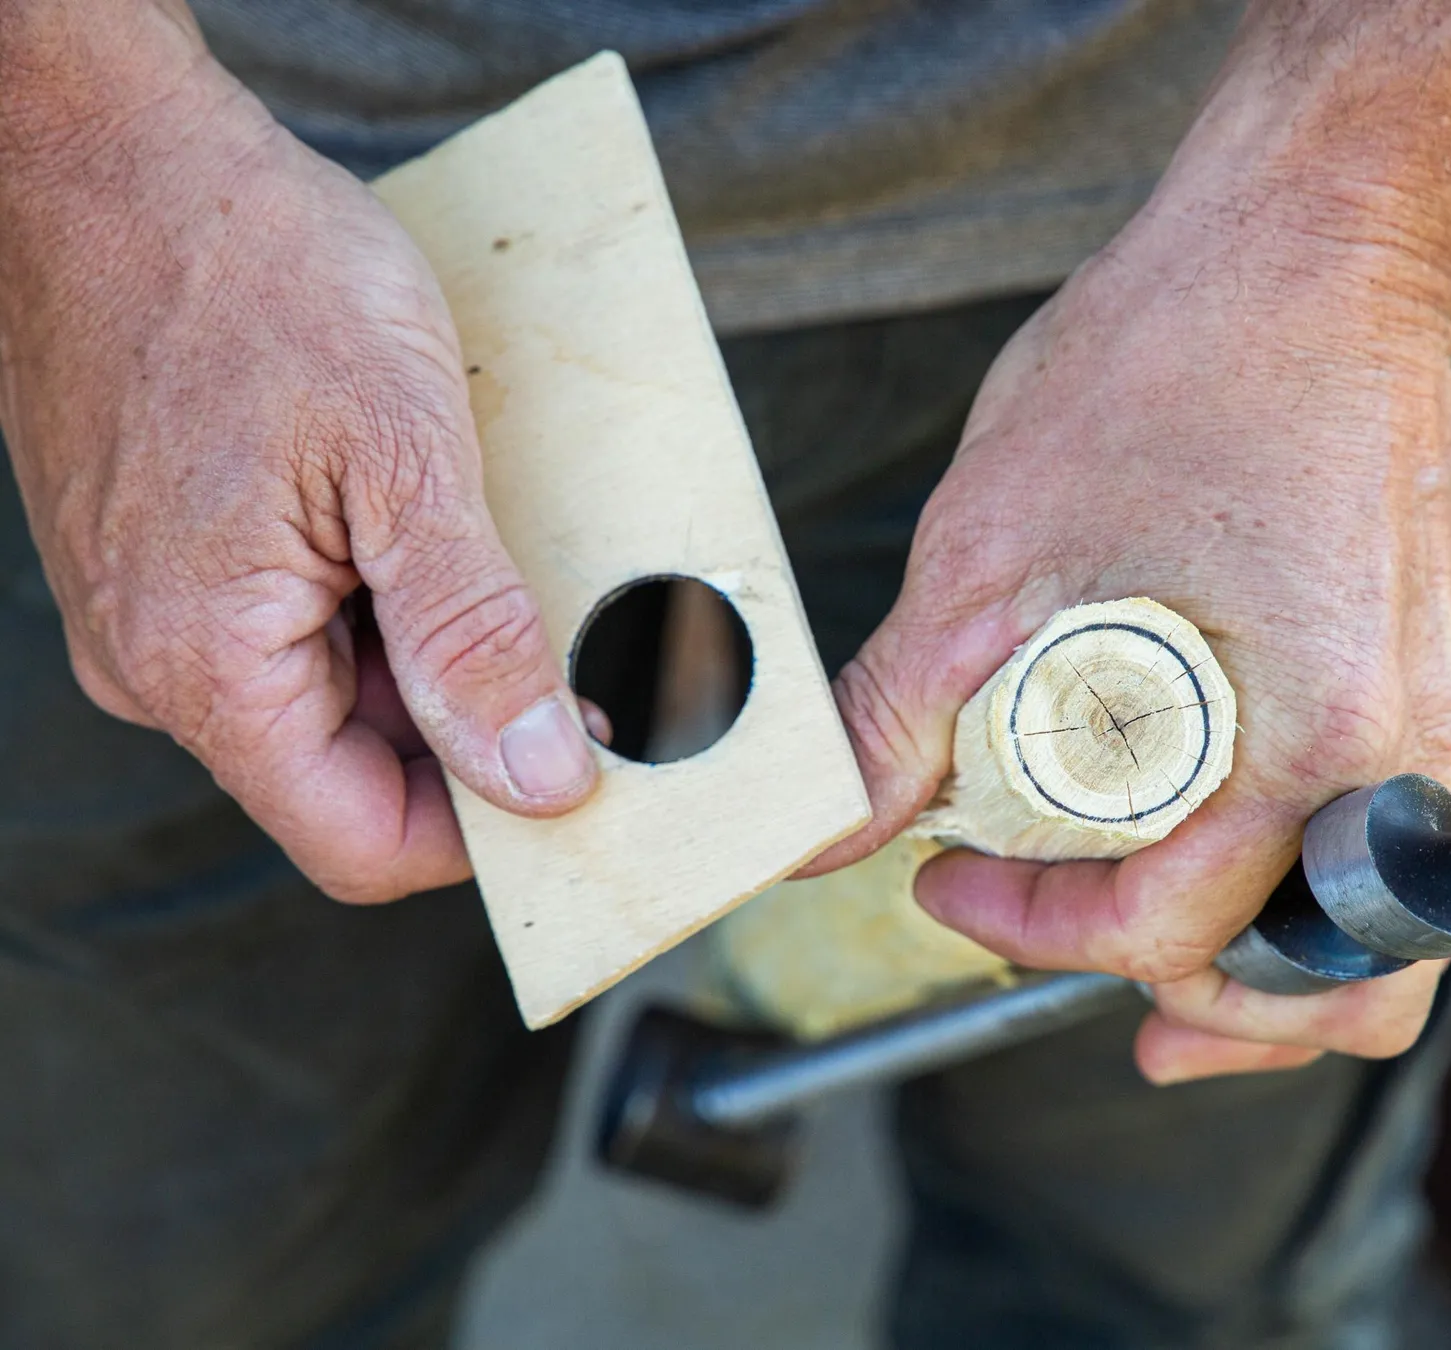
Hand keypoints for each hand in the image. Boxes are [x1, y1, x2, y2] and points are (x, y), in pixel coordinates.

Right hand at [0, 37, 598, 902]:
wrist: (117, 153)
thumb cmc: (250, 271)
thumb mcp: (402, 457)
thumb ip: (470, 633)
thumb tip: (537, 775)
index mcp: (203, 665)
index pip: (362, 843)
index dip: (486, 831)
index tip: (584, 772)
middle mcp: (162, 663)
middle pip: (354, 775)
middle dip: (475, 731)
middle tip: (578, 660)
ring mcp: (161, 611)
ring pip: (335, 702)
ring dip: (437, 659)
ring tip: (504, 568)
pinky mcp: (176, 559)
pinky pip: (300, 631)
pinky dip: (387, 606)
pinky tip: (439, 535)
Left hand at [812, 163, 1450, 1081]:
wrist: (1313, 239)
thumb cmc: (1179, 356)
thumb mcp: (995, 547)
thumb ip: (898, 712)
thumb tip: (813, 828)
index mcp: (1316, 731)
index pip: (1173, 923)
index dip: (1032, 929)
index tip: (943, 879)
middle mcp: (1408, 746)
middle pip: (1327, 975)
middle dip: (1197, 1007)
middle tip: (1076, 977)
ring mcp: (1439, 710)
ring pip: (1388, 932)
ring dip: (1278, 982)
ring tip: (1178, 997)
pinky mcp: (1429, 668)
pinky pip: (1391, 837)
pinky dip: (1311, 891)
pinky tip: (1235, 868)